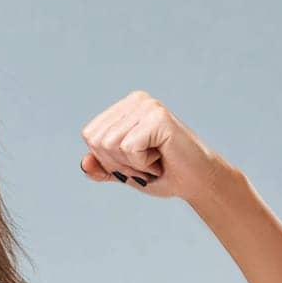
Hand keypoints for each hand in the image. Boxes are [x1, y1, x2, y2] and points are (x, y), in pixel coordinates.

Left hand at [78, 90, 227, 200]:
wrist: (197, 182)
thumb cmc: (164, 174)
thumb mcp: (125, 172)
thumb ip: (102, 167)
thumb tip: (84, 164)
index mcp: (124, 108)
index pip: (90, 136)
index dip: (108, 159)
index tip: (135, 161)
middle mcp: (135, 100)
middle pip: (97, 141)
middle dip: (118, 163)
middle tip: (147, 162)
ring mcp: (147, 105)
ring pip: (110, 145)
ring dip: (132, 165)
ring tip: (155, 159)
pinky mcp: (158, 116)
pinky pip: (129, 148)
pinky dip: (143, 163)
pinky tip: (162, 157)